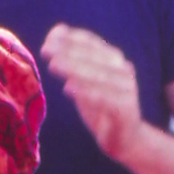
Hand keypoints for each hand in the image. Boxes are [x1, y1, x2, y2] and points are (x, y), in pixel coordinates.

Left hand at [42, 24, 144, 161]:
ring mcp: (126, 90)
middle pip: (93, 58)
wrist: (125, 139)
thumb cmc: (101, 106)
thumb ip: (73, 61)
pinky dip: (87, 93)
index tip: (49, 39)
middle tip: (46, 50)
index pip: (92, 43)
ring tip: (53, 65)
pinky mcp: (125, 110)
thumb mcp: (85, 81)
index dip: (70, 39)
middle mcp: (123, 71)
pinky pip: (105, 99)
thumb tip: (55, 33)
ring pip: (98, 76)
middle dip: (68, 52)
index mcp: (114, 60)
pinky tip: (68, 89)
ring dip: (74, 69)